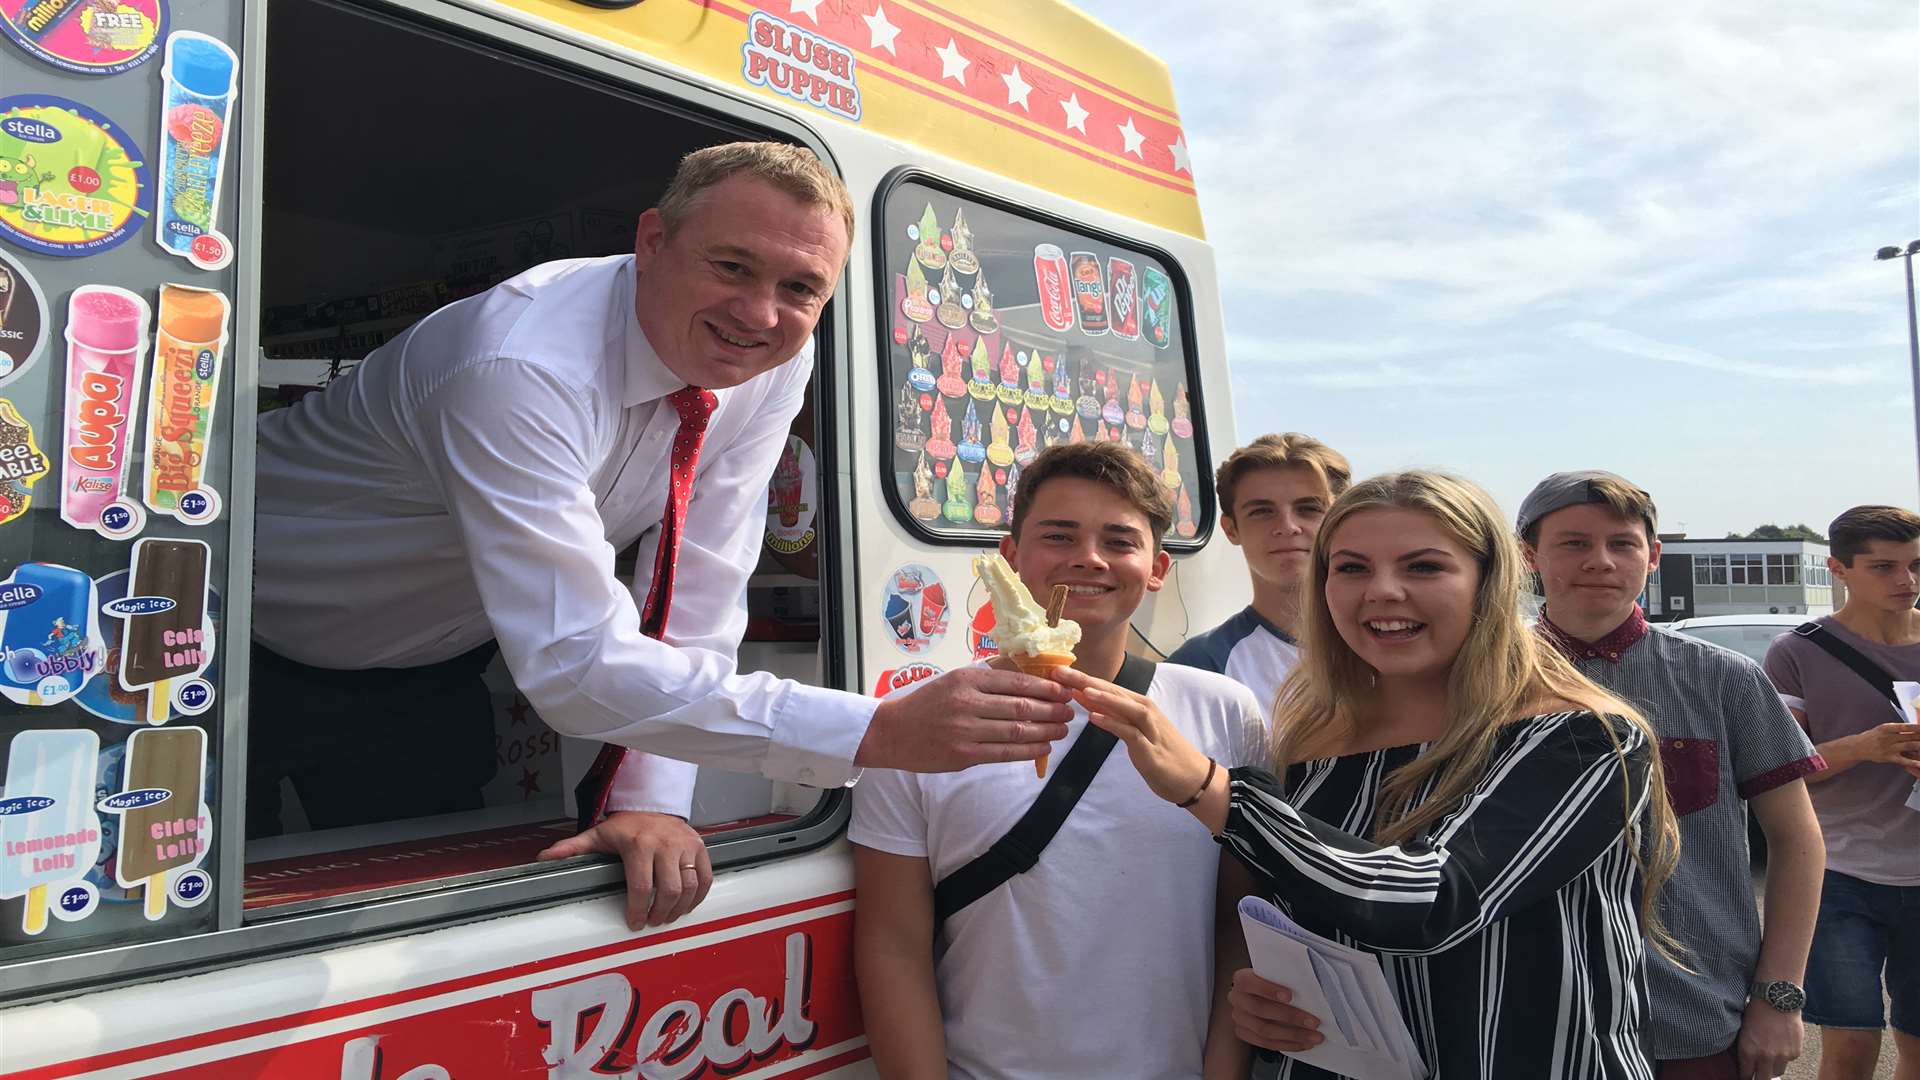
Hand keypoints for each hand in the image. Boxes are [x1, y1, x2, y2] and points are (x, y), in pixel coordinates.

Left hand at [537, 811, 712, 929]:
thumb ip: (571, 848)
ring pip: (690, 886)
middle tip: (651, 922)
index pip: (641, 887)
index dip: (638, 910)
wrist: (652, 804)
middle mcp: (665, 844)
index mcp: (639, 844)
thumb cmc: (625, 826)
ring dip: (679, 908)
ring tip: (667, 916)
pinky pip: (706, 877)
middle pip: (669, 891)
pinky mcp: (700, 847)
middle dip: (660, 913)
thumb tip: (544, 859)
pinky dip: (699, 896)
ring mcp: (686, 845)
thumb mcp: (597, 835)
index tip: (634, 923)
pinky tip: (686, 905)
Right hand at [857, 666, 1072, 771]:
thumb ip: (988, 676)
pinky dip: (1029, 751)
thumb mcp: (954, 679)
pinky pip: (1004, 753)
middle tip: (1070, 711)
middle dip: (1052, 709)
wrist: (893, 732)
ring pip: (1017, 731)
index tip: (1064, 690)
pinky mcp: (963, 755)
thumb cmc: (927, 703)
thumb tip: (1027, 673)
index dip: (1046, 687)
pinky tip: (1043, 747)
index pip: (1017, 682)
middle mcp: (967, 703)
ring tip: (1062, 729)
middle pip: (1022, 706)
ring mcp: (965, 731)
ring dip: (1046, 731)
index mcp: (967, 679)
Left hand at [1050, 666, 1210, 803]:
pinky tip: (1095, 718)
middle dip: (1085, 681)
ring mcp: (1149, 729)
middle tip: (1059, 672)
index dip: (1082, 678)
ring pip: (1125, 707)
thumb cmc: (1161, 752)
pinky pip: (1129, 732)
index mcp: (1138, 705)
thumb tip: (1084, 697)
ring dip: (1104, 697)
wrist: (1191, 776)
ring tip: (1080, 690)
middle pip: (1113, 691)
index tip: (1058, 671)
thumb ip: (1111, 713)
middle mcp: (1145, 711)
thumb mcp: (1133, 730)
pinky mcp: (1150, 748)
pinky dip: (1112, 723)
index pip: (1107, 687)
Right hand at [1227, 969, 1322, 1051]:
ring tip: (1314, 1036)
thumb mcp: (1275, 973)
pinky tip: (1303, 1043)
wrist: (1260, 994)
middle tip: (1314, 1022)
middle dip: (1290, 1017)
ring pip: (1264, 1030)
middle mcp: (1237, 999)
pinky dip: (1288, 1045)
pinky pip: (1266, 1044)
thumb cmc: (1272, 981)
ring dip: (1293, 1035)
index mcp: (1241, 980)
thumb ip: (1285, 977)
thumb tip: (1309, 987)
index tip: (1290, 996)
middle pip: (1260, 1010)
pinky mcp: (1244, 1034)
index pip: (1249, 983)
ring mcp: (1239, 1019)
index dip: (1269, 990)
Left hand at [1736, 998, 1801, 1079]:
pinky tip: (1782, 1043)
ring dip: (1773, 1067)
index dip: (1746, 1076)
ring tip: (1771, 1056)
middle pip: (1763, 1079)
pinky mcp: (1795, 1052)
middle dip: (1760, 1077)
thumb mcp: (1744, 1031)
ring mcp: (1782, 1056)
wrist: (1777, 999)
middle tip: (1759, 1074)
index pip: (1746, 1075)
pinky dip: (1786, 1055)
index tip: (1747, 1076)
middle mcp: (1765, 1057)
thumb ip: (1746, 1049)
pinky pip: (1789, 1060)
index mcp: (1748, 1051)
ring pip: (1777, 1071)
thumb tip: (1747, 1062)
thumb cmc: (1757, 1011)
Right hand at [1846, 722, 1919, 771]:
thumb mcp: (1883, 729)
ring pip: (1909, 746)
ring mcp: (1888, 747)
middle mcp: (1888, 737)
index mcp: (1888, 728)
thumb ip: (1898, 729)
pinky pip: (1903, 760)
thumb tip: (1915, 728)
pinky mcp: (1888, 757)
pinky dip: (1912, 762)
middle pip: (1910, 736)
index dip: (1918, 727)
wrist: (1858, 747)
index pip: (1907, 726)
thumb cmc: (1873, 737)